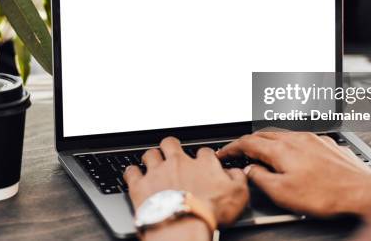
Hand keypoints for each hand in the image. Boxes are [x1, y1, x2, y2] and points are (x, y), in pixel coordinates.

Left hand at [124, 137, 248, 239]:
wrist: (183, 226)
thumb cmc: (209, 212)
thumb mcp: (238, 196)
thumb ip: (238, 179)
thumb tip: (237, 172)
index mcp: (202, 164)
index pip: (203, 152)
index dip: (203, 157)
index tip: (203, 164)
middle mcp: (178, 163)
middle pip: (171, 144)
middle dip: (171, 147)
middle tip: (172, 154)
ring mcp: (158, 172)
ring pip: (150, 155)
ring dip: (151, 158)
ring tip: (152, 163)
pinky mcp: (140, 185)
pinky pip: (131, 172)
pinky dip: (132, 173)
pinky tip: (134, 175)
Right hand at [217, 132, 370, 217]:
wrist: (363, 191)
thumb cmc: (328, 194)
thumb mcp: (284, 193)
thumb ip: (262, 179)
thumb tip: (251, 171)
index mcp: (282, 149)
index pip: (249, 142)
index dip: (233, 148)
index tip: (225, 153)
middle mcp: (297, 138)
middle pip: (264, 135)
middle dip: (248, 142)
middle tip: (239, 152)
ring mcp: (313, 139)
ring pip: (282, 135)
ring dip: (268, 143)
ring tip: (262, 154)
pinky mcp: (327, 144)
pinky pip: (300, 139)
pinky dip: (287, 145)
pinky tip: (292, 155)